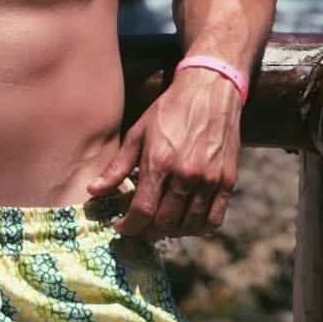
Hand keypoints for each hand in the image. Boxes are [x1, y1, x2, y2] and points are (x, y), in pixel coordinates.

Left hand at [87, 70, 241, 239]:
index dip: (129, 226)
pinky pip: (214, 219)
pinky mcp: (228, 181)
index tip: (121, 227)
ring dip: (171, 231)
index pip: (142, 210)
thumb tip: (94, 191)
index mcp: (160, 161)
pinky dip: (198, 228)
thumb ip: (118, 166)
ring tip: (159, 224)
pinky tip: (186, 222)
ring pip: (189, 226)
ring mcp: (209, 180)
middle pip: (164, 222)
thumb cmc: (170, 109)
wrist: (210, 90)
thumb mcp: (138, 132)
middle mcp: (186, 174)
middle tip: (138, 226)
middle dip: (146, 230)